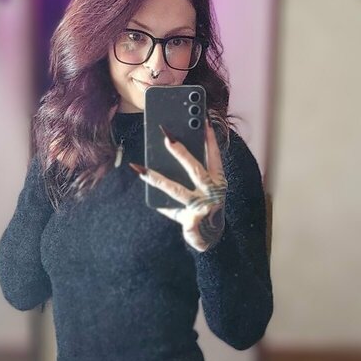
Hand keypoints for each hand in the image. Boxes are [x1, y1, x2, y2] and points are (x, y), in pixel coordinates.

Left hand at [130, 116, 227, 252]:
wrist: (211, 239)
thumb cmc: (205, 209)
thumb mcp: (204, 191)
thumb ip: (192, 176)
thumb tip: (172, 154)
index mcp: (218, 181)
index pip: (214, 156)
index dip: (209, 139)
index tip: (203, 120)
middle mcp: (213, 191)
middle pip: (195, 169)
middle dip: (181, 153)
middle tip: (167, 138)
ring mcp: (203, 206)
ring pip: (177, 190)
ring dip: (159, 179)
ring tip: (142, 171)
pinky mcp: (193, 219)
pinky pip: (169, 209)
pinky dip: (158, 204)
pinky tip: (146, 194)